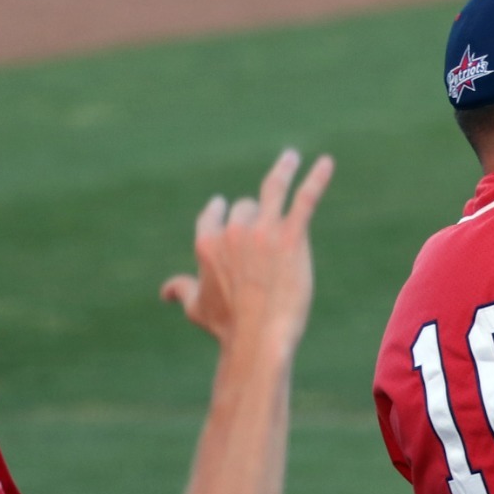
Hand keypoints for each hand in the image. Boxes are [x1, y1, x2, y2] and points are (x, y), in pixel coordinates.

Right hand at [160, 150, 332, 352]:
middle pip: (247, 206)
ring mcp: (263, 230)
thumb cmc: (229, 326)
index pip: (215, 213)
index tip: (225, 205)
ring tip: (291, 156)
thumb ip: (182, 290)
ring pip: (274, 188)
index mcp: (207, 243)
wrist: (258, 337)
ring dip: (284, 169)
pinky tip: (327, 163)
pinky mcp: (292, 236)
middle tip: (269, 228)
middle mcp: (232, 231)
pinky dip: (317, 178)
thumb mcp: (197, 307)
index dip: (222, 210)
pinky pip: (305, 198)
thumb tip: (165, 291)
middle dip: (257, 212)